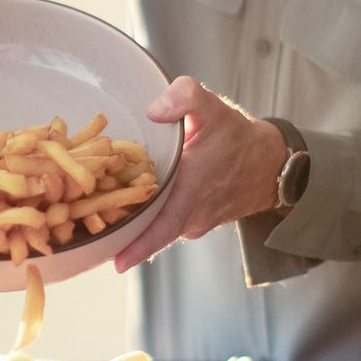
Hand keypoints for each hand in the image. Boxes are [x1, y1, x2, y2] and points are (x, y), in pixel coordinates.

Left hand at [111, 76, 283, 271]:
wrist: (271, 162)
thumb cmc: (239, 137)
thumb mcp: (214, 108)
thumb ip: (186, 98)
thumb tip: (154, 110)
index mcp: (193, 190)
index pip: (163, 226)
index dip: (140, 245)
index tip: (117, 262)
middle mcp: (193, 213)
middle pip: (152, 233)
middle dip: (122, 237)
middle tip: (89, 238)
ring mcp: (195, 222)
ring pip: (159, 229)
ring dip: (134, 227)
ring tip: (100, 220)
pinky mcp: (196, 221)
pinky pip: (169, 224)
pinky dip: (150, 219)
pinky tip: (129, 207)